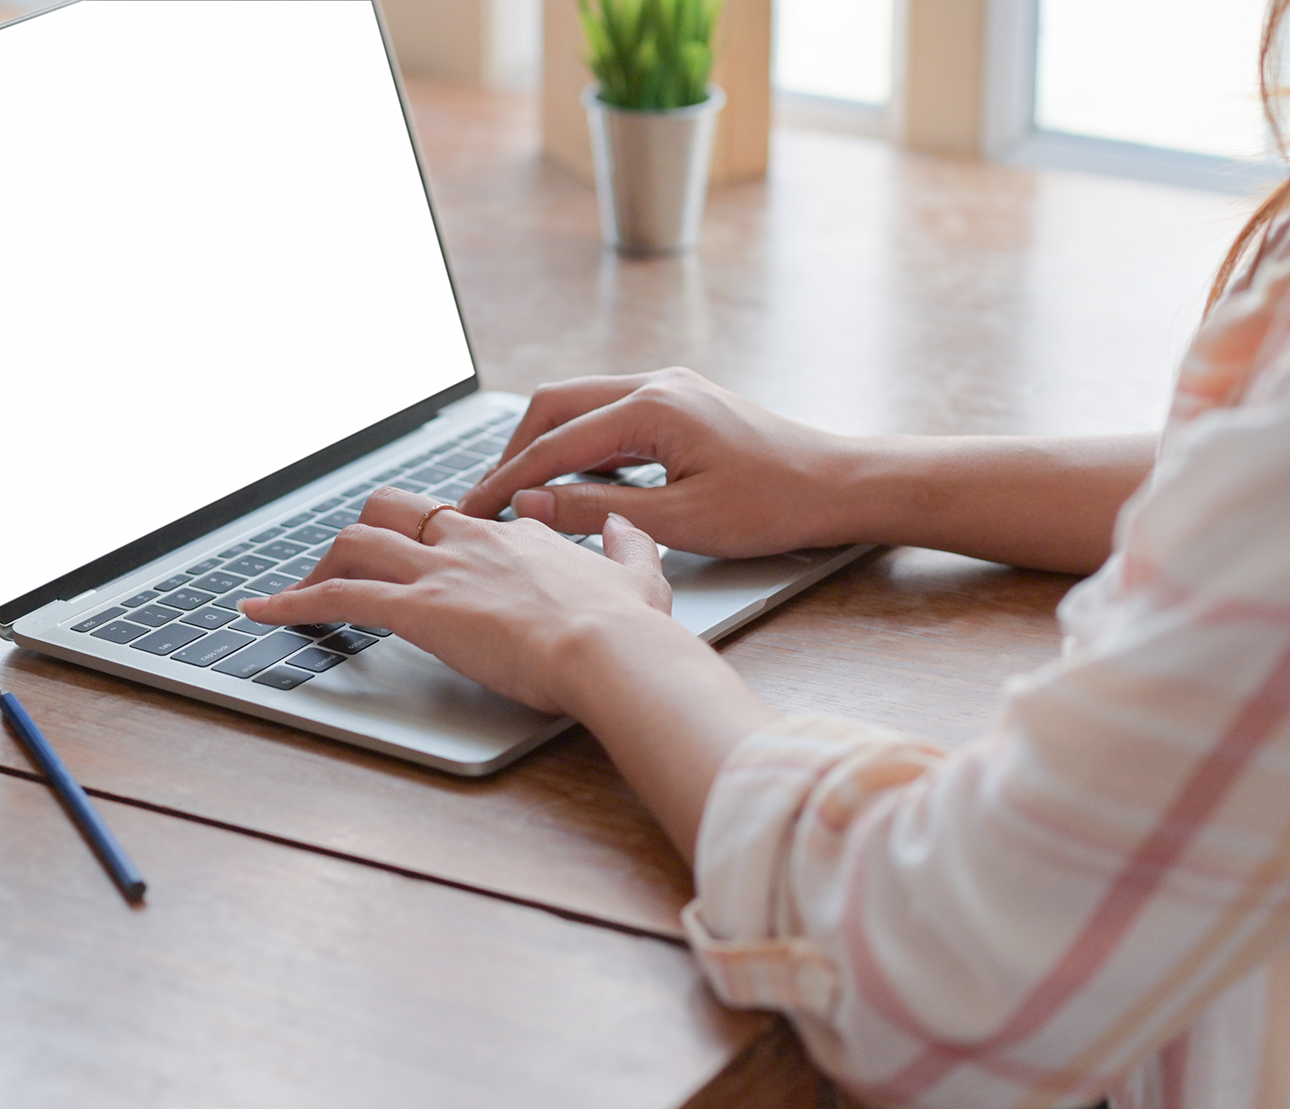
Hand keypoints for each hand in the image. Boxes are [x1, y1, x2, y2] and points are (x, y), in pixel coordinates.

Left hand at [237, 488, 671, 714]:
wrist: (611, 650)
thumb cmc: (626, 627)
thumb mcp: (640, 575)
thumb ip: (625, 547)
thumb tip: (624, 528)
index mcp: (515, 535)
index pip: (456, 520)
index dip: (430, 538)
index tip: (420, 558)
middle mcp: (468, 541)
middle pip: (392, 510)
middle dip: (363, 534)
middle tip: (346, 568)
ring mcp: (439, 570)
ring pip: (356, 544)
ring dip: (320, 566)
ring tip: (295, 594)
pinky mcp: (416, 607)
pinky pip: (336, 596)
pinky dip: (289, 603)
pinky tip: (260, 613)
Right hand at [456, 367, 859, 558]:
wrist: (839, 484)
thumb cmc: (773, 505)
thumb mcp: (680, 521)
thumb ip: (596, 511)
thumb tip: (530, 507)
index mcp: (652, 407)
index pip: (554, 443)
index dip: (506, 480)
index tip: (473, 512)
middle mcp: (655, 384)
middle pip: (554, 406)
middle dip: (513, 452)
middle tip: (485, 499)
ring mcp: (667, 389)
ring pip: (579, 407)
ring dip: (544, 447)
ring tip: (518, 495)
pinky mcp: (678, 405)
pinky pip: (609, 417)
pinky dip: (579, 448)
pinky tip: (570, 485)